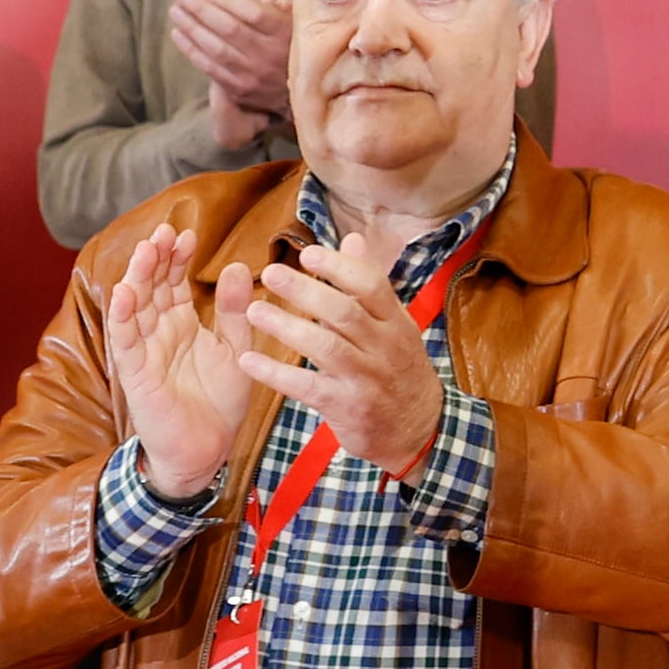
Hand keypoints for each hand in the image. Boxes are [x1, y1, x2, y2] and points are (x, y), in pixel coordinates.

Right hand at [107, 221, 255, 500]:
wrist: (208, 451)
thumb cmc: (219, 402)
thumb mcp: (237, 350)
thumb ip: (236, 312)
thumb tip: (236, 266)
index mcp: (181, 325)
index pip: (173, 283)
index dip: (177, 258)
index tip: (186, 233)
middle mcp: (158, 333)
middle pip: (151, 287)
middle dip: (156, 259)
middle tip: (165, 231)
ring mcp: (144, 352)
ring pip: (134, 307)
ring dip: (138, 278)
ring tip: (146, 250)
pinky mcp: (135, 374)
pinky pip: (124, 342)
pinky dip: (122, 317)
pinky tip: (124, 292)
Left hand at [172, 0, 293, 149]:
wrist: (312, 89)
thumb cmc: (302, 41)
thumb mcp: (303, 10)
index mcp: (287, 32)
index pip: (254, 14)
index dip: (227, 0)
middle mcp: (270, 54)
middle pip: (230, 29)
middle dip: (201, 10)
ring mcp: (254, 74)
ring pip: (216, 49)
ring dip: (192, 28)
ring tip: (176, 11)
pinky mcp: (241, 89)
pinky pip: (211, 68)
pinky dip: (192, 51)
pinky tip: (179, 34)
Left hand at [222, 230, 453, 480]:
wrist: (418, 430)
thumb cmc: (398, 371)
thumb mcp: (396, 326)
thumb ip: (370, 284)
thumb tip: (353, 238)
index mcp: (396, 323)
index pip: (371, 285)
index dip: (339, 267)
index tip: (306, 253)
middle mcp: (385, 348)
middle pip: (345, 313)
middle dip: (306, 290)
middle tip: (270, 274)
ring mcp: (367, 379)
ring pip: (326, 347)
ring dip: (287, 327)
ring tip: (253, 312)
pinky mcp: (347, 407)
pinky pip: (307, 387)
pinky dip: (277, 374)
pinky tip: (249, 361)